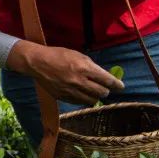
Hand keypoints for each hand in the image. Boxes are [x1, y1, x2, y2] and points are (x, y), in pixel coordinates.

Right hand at [7, 40, 123, 104]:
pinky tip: (82, 94)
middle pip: (101, 93)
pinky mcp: (63, 96)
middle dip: (106, 91)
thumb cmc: (58, 55)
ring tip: (94, 92)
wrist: (37, 62)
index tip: (120, 87)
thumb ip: (91, 66)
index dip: (116, 85)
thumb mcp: (78, 55)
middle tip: (105, 89)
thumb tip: (103, 75)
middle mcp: (79, 81)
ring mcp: (70, 90)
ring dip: (95, 96)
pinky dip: (83, 99)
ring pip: (91, 100)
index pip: (107, 80)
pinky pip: (79, 102)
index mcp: (84, 68)